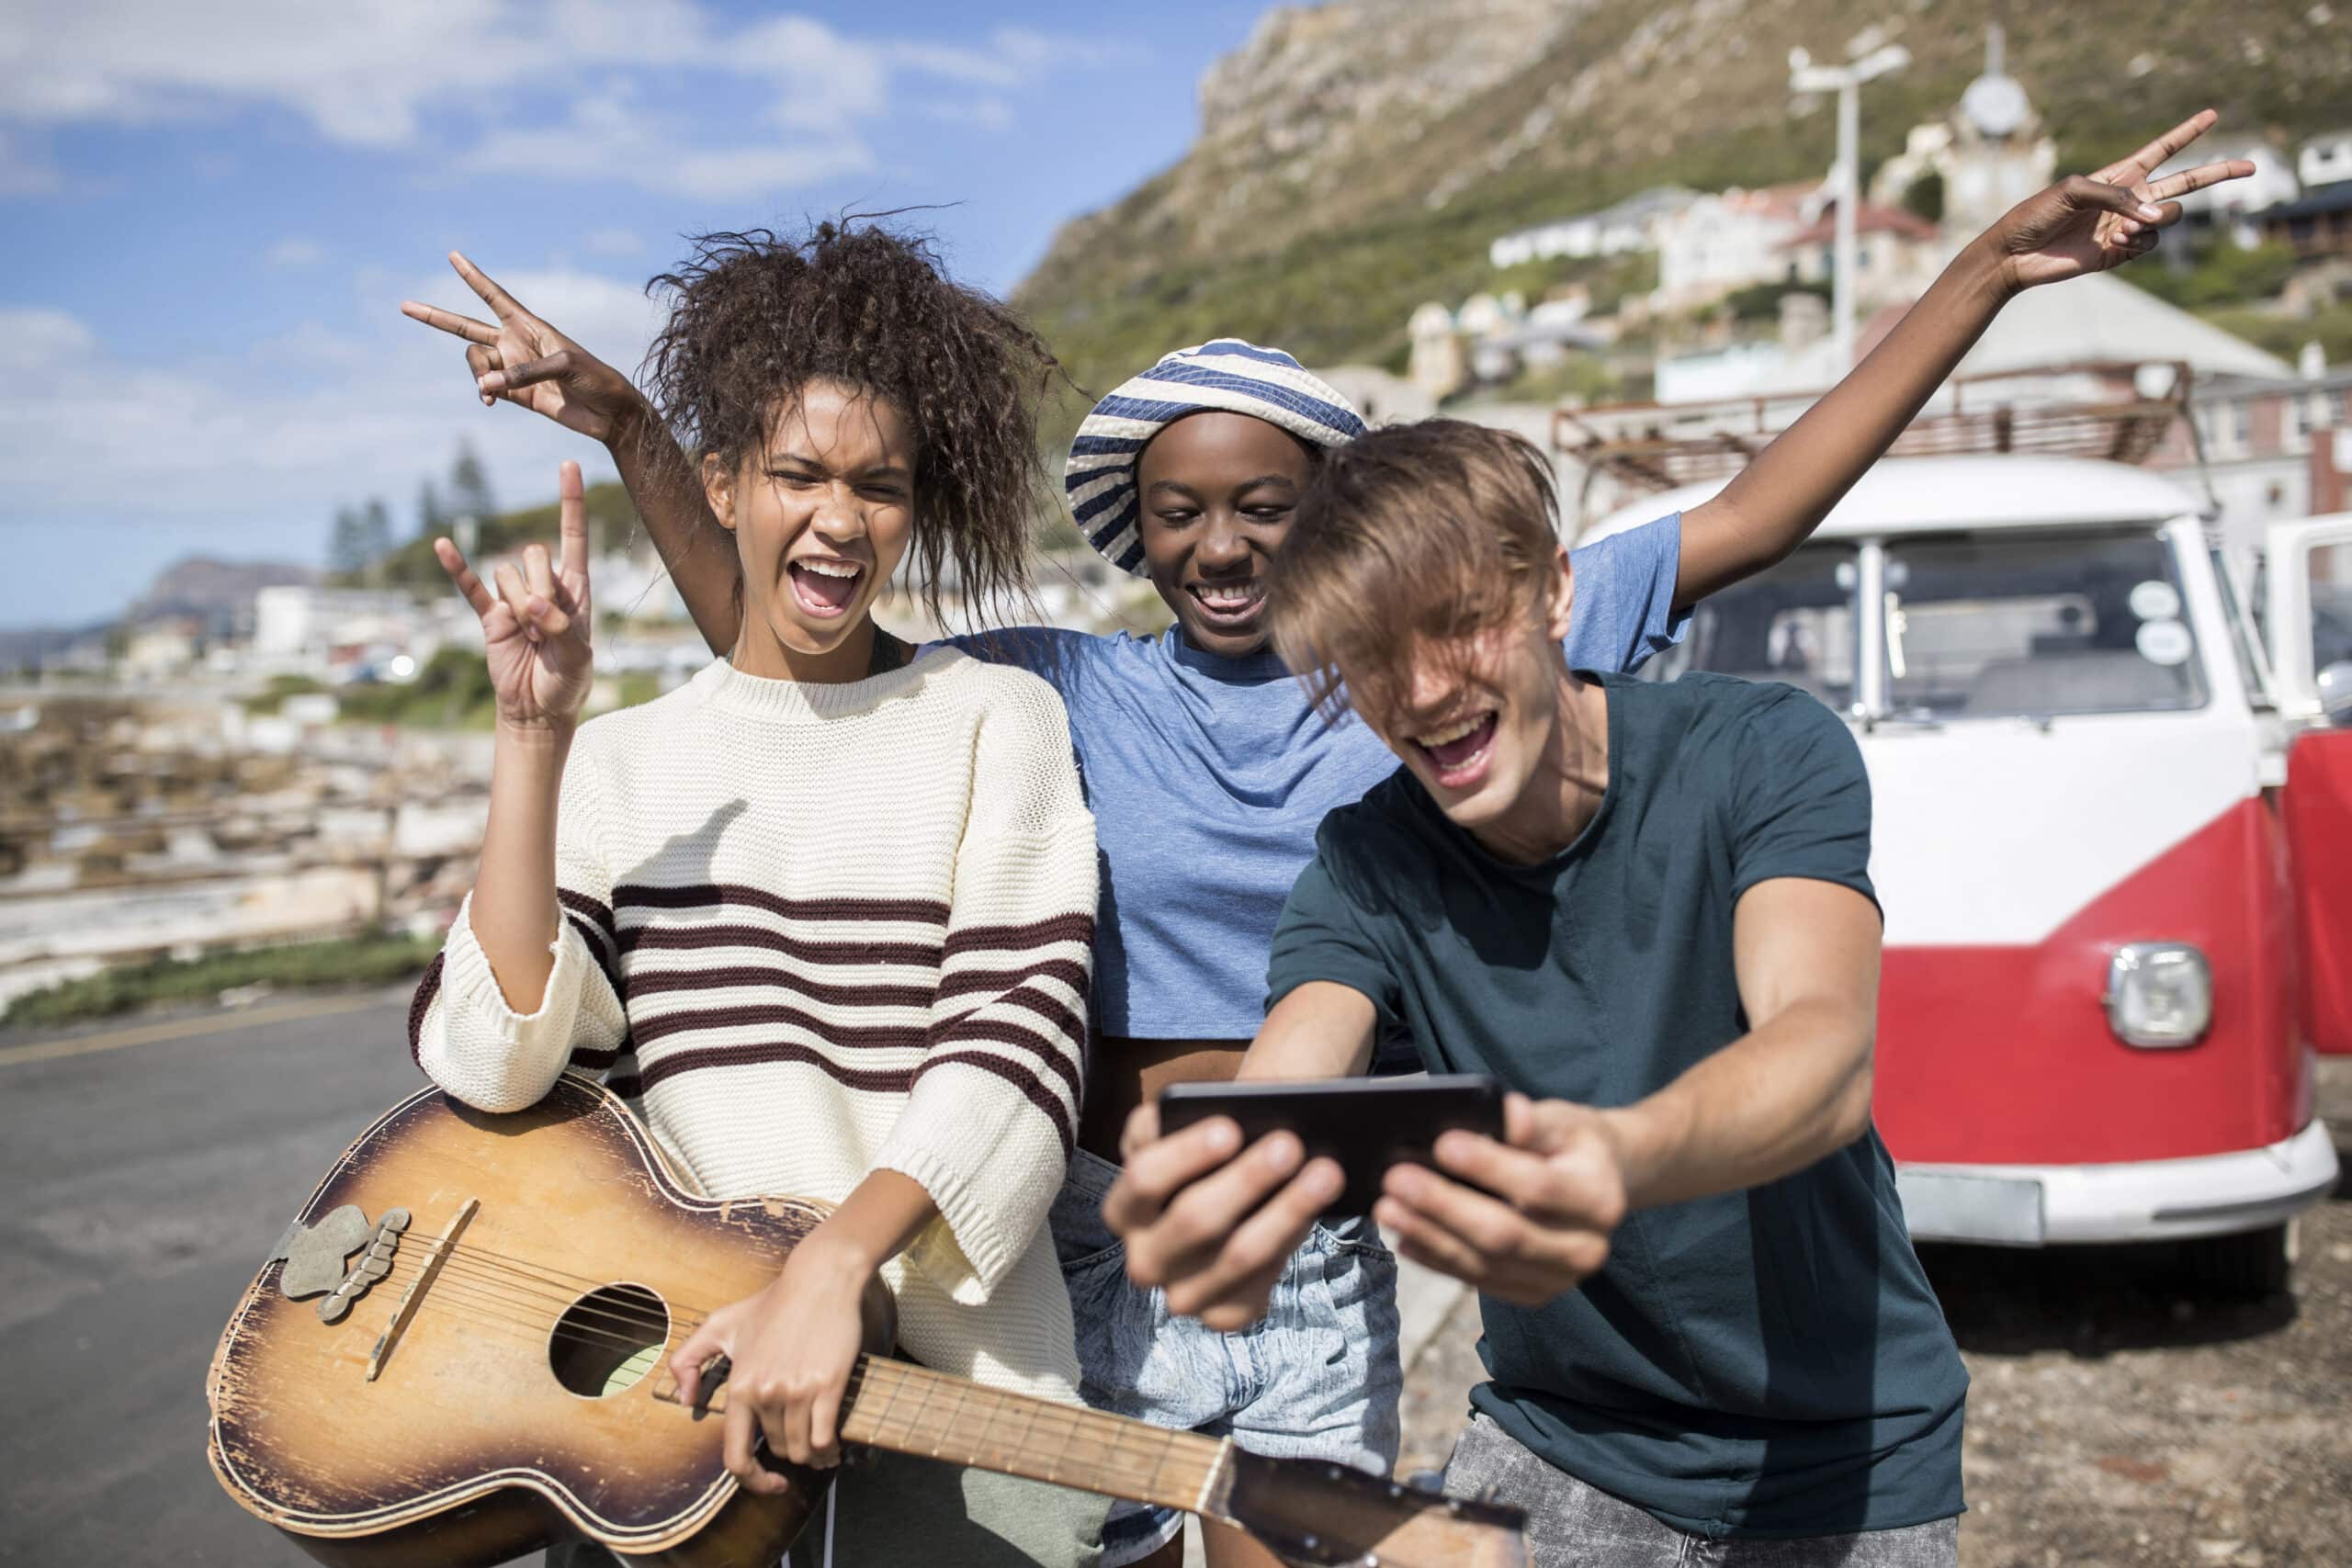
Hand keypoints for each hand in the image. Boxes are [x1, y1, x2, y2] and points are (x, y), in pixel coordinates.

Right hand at [401, 252, 644, 442]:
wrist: (610, 414)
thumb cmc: (597, 379)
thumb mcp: (565, 367)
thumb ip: (525, 372)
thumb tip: (488, 386)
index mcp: (529, 325)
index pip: (494, 296)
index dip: (474, 277)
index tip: (454, 255)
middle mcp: (515, 343)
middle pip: (466, 327)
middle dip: (435, 317)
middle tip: (404, 305)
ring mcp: (512, 368)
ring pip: (475, 363)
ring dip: (478, 374)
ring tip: (491, 391)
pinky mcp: (515, 394)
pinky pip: (486, 387)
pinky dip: (484, 392)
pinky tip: (489, 400)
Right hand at [437, 460, 593, 731]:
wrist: (538, 709)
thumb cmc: (567, 681)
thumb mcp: (577, 657)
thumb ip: (561, 628)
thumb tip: (533, 606)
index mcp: (575, 588)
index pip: (574, 536)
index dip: (571, 502)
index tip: (568, 465)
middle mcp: (545, 586)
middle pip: (533, 555)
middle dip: (538, 588)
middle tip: (545, 627)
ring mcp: (515, 598)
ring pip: (506, 574)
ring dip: (516, 605)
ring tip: (529, 638)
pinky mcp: (490, 616)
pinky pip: (470, 587)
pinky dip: (457, 568)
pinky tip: (443, 546)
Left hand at [667, 1238, 873, 1488]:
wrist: (819, 1280)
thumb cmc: (772, 1302)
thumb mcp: (720, 1324)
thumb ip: (689, 1359)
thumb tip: (687, 1401)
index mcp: (739, 1386)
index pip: (736, 1456)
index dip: (753, 1481)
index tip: (770, 1481)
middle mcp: (765, 1393)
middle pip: (777, 1449)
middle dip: (790, 1454)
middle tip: (801, 1447)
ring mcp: (797, 1391)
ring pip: (802, 1448)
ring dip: (813, 1457)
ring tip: (821, 1452)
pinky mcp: (827, 1385)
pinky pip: (825, 1437)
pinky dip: (830, 1450)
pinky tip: (833, 1448)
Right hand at [1105, 1102, 1342, 1329]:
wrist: (1234, 1190)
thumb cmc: (1210, 1151)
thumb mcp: (1183, 1124)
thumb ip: (1180, 1115)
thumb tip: (1220, 1115)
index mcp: (1124, 1209)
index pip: (1144, 1180)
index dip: (1186, 1154)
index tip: (1231, 1127)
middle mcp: (1144, 1260)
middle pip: (1194, 1219)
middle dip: (1247, 1179)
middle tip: (1291, 1144)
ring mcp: (1182, 1296)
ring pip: (1237, 1256)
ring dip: (1286, 1211)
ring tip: (1325, 1172)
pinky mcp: (1221, 1316)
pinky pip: (1258, 1289)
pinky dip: (1289, 1247)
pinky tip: (1313, 1215)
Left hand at [1373, 1093, 1627, 1306]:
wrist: (1598, 1185)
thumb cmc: (1571, 1144)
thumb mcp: (1564, 1121)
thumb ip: (1535, 1121)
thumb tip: (1508, 1115)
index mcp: (1600, 1200)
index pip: (1538, 1187)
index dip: (1488, 1167)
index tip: (1442, 1143)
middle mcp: (1586, 1249)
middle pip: (1505, 1235)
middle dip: (1444, 1206)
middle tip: (1394, 1179)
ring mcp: (1560, 1280)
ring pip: (1485, 1264)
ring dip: (1430, 1236)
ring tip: (1388, 1209)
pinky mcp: (1534, 1294)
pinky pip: (1479, 1281)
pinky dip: (1438, 1260)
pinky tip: (1406, 1238)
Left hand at [1980, 110, 2253, 292]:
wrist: (2016, 254)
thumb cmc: (2037, 213)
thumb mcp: (2074, 191)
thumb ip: (2116, 197)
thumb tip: (2153, 218)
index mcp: (2120, 174)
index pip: (2163, 150)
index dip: (2187, 132)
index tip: (2212, 115)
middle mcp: (2130, 198)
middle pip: (2187, 182)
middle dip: (2219, 173)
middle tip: (2251, 167)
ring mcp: (2128, 226)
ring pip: (2169, 218)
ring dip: (2151, 222)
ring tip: (2118, 229)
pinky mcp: (2121, 253)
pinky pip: (2150, 243)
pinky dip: (2138, 241)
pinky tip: (2114, 242)